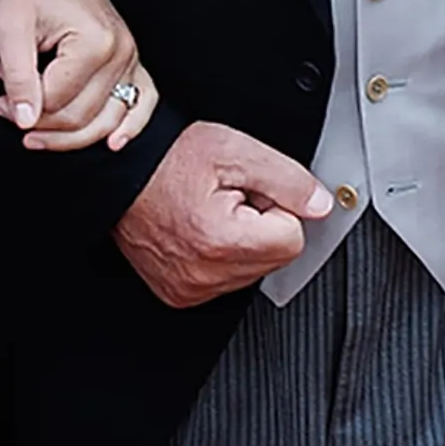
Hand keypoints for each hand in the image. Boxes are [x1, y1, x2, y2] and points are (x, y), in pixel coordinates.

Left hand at [0, 0, 155, 151]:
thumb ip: (18, 78)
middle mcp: (121, 51)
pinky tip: (114, 143)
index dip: (21, 109)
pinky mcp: (129, 55)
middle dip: (40, 124)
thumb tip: (24, 121)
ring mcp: (130, 54)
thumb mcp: (10, 29)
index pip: (57, 103)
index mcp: (95, 43)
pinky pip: (141, 99)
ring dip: (71, 135)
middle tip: (5, 109)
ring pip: (107, 118)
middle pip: (83, 116)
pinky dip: (130, 124)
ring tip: (35, 133)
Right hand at [113, 121, 330, 305]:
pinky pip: (225, 282)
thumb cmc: (169, 158)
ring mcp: (190, 288)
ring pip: (253, 272)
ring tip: (212, 213)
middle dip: (261, 227)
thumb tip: (320, 206)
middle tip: (229, 200)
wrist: (123, 171)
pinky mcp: (180, 294)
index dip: (278, 208)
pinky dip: (221, 257)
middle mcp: (204, 273)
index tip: (251, 193)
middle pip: (275, 259)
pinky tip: (201, 230)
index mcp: (221, 240)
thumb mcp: (237, 151)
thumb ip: (289, 180)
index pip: (293, 239)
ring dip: (242, 243)